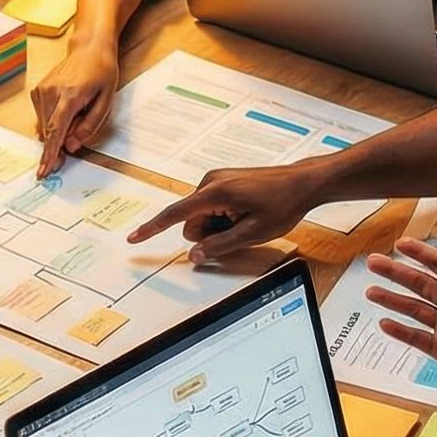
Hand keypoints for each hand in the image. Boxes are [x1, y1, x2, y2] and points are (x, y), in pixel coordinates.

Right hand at [31, 39, 120, 176]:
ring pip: (44, 127)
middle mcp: (51, 92)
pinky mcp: (37, 91)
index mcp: (70, 95)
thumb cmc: (101, 72)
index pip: (56, 131)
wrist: (89, 48)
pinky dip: (53, 121)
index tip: (44, 170)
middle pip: (49, 132)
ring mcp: (42, 90)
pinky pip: (42, 117)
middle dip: (58, 145)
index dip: (50, 154)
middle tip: (73, 145)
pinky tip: (66, 109)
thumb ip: (90, 125)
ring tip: (76, 114)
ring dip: (57, 131)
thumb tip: (73, 145)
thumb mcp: (106, 100)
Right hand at [129, 163, 317, 261]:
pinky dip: (224, 216)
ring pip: (202, 217)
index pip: (174, 215)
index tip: (134, 238)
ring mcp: (217, 181)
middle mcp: (210, 182)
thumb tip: (195, 254)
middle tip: (239, 229)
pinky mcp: (224, 182)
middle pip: (191, 222)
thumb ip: (219, 246)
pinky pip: (212, 207)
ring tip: (246, 220)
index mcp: (213, 193)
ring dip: (219, 225)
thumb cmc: (282, 204)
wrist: (302, 183)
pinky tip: (246, 213)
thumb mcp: (252, 233)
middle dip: (208, 233)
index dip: (152, 229)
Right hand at [364, 238, 436, 408]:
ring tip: (370, 292)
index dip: (422, 254)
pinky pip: (417, 338)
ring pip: (414, 309)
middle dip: (397, 273)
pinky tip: (384, 323)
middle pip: (421, 284)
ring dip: (393, 300)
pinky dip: (400, 331)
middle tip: (373, 263)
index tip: (401, 244)